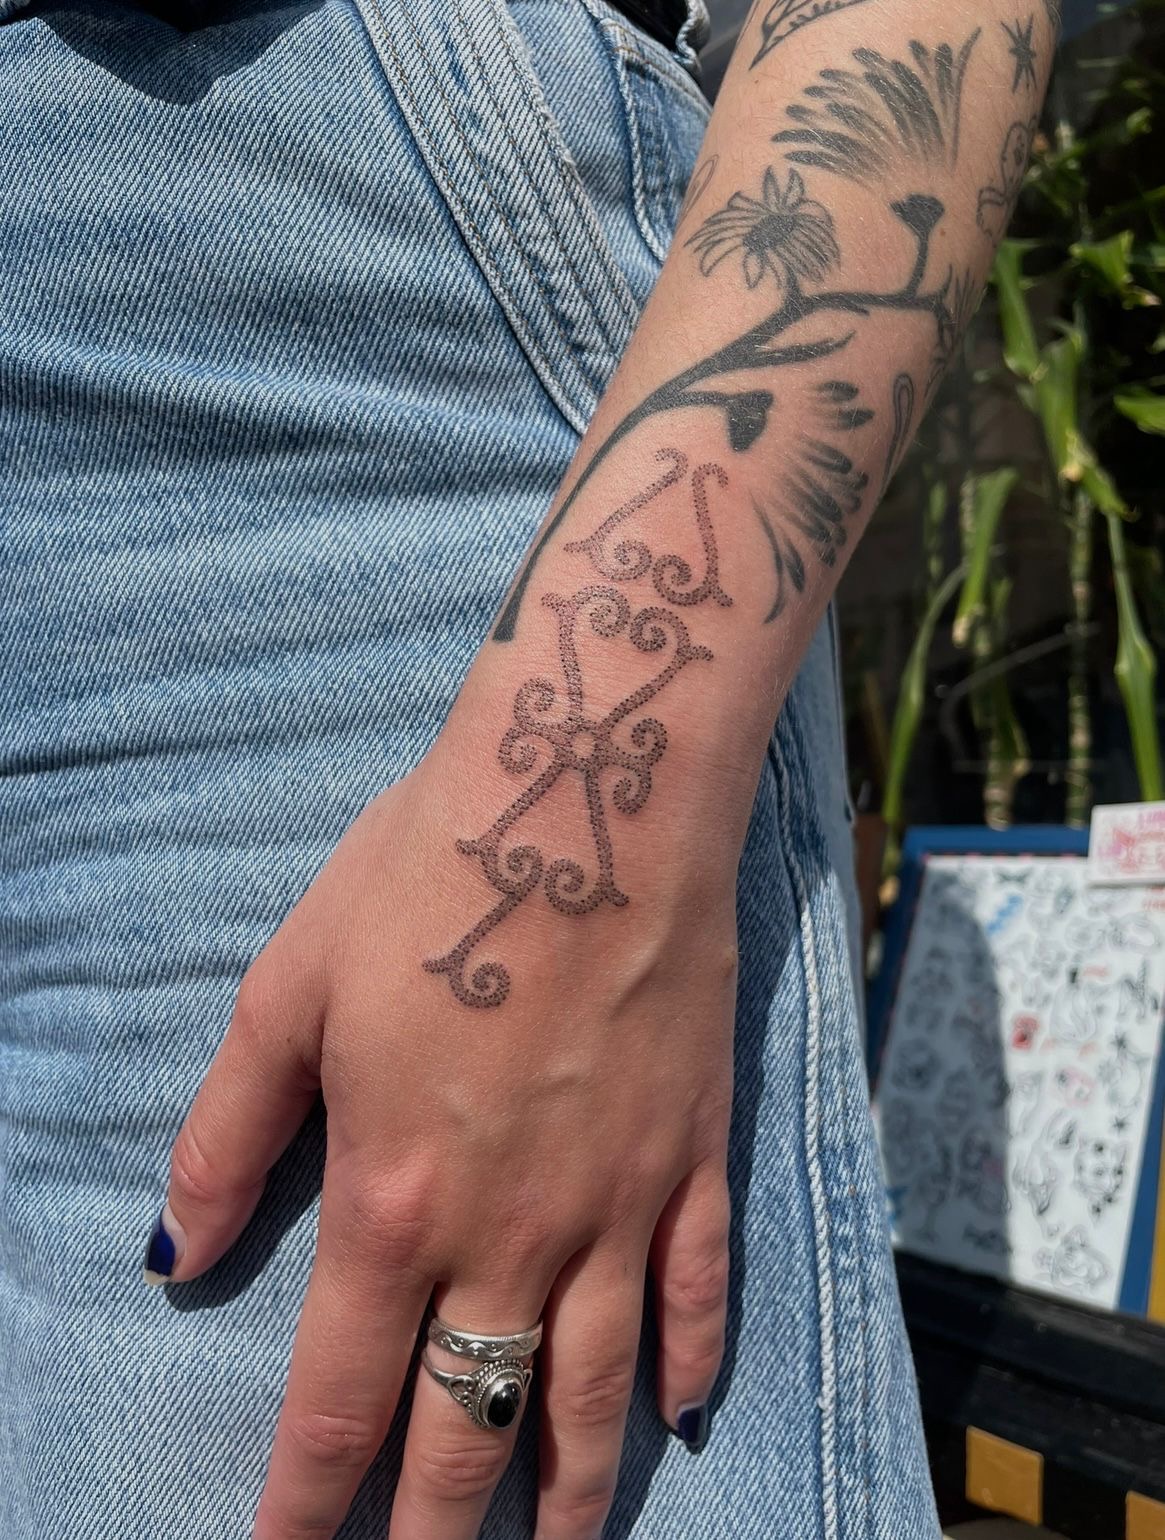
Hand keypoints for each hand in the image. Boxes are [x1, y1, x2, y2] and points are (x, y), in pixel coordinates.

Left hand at [153, 737, 737, 1539]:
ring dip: (565, 1496)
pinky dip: (685, 1367)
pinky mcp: (694, 1154)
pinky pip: (695, 1292)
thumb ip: (229, 1129)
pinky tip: (673, 1418)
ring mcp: (617, 1202)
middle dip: (435, 1535)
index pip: (338, 1399)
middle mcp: (511, 1233)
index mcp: (394, 1200)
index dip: (304, 1504)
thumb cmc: (428, 878)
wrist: (589, 799)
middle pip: (468, 1430)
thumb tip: (177, 1251)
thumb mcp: (291, 986)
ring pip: (591, 1392)